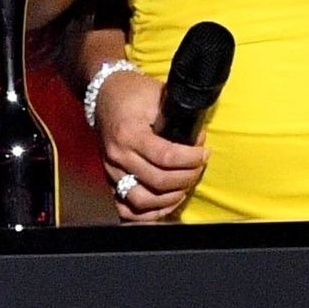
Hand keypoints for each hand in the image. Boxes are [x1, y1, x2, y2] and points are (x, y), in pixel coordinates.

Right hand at [95, 69, 208, 222]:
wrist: (104, 94)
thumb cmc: (132, 93)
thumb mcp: (157, 94)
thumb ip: (178, 117)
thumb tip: (199, 139)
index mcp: (129, 133)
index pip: (165, 157)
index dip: (191, 159)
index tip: (204, 154)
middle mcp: (118, 155)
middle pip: (157, 181)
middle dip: (186, 178)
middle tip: (198, 168)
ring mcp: (111, 170)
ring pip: (141, 200)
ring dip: (168, 199)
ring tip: (183, 187)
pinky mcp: (109, 179)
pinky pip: (125, 208)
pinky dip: (146, 214)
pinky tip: (164, 205)